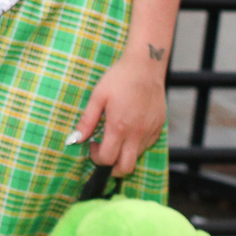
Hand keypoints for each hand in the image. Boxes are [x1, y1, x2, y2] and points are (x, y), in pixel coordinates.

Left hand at [66, 49, 167, 175]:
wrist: (145, 66)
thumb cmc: (119, 79)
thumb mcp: (97, 97)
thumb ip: (87, 121)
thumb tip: (75, 139)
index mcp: (119, 127)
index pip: (108, 159)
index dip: (97, 158)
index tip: (93, 144)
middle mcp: (137, 134)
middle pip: (126, 168)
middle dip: (112, 168)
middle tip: (105, 152)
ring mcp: (150, 131)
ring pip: (137, 157)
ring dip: (125, 154)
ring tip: (116, 136)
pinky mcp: (159, 127)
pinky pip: (147, 145)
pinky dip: (137, 145)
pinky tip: (129, 129)